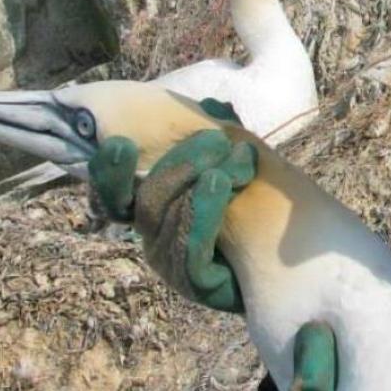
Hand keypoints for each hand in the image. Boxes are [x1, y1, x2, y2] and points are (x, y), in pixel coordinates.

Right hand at [87, 97, 255, 312]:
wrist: (283, 264)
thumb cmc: (253, 213)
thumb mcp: (234, 171)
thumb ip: (217, 143)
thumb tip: (213, 106)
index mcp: (153, 210)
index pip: (112, 197)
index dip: (108, 174)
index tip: (121, 143)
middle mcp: (153, 237)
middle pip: (147, 199)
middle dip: (182, 162)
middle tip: (219, 138)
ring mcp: (172, 263)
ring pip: (170, 216)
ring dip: (204, 179)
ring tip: (239, 157)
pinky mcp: (195, 283)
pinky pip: (190, 246)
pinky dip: (204, 209)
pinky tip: (220, 182)